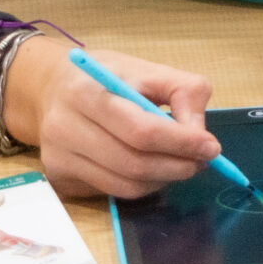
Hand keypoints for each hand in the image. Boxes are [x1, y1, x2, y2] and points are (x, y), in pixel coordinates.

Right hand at [2, 37, 222, 199]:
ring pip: (126, 186)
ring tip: (178, 163)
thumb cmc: (104, 78)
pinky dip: (141, 186)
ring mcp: (58, 158)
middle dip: (178, 166)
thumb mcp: (147, 69)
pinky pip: (112, 193)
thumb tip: (200, 137)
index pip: (141, 130)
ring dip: (163, 180)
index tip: (211, 147)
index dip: (181, 143)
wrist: (51, 89)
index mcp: (87, 92)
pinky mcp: (59, 179)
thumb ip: (184, 92)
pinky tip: (148, 168)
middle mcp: (64, 127)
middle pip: (134, 164)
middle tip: (201, 161)